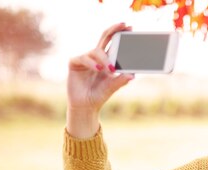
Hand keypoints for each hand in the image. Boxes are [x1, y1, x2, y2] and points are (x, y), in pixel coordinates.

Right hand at [66, 23, 134, 137]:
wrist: (86, 106)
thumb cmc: (99, 95)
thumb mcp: (112, 87)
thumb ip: (121, 80)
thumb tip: (132, 75)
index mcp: (107, 59)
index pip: (113, 42)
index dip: (120, 33)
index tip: (130, 27)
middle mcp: (96, 56)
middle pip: (104, 37)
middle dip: (114, 30)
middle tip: (124, 25)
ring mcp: (85, 59)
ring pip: (96, 51)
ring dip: (105, 59)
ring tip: (111, 70)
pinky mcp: (74, 63)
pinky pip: (83, 58)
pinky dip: (92, 63)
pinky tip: (99, 69)